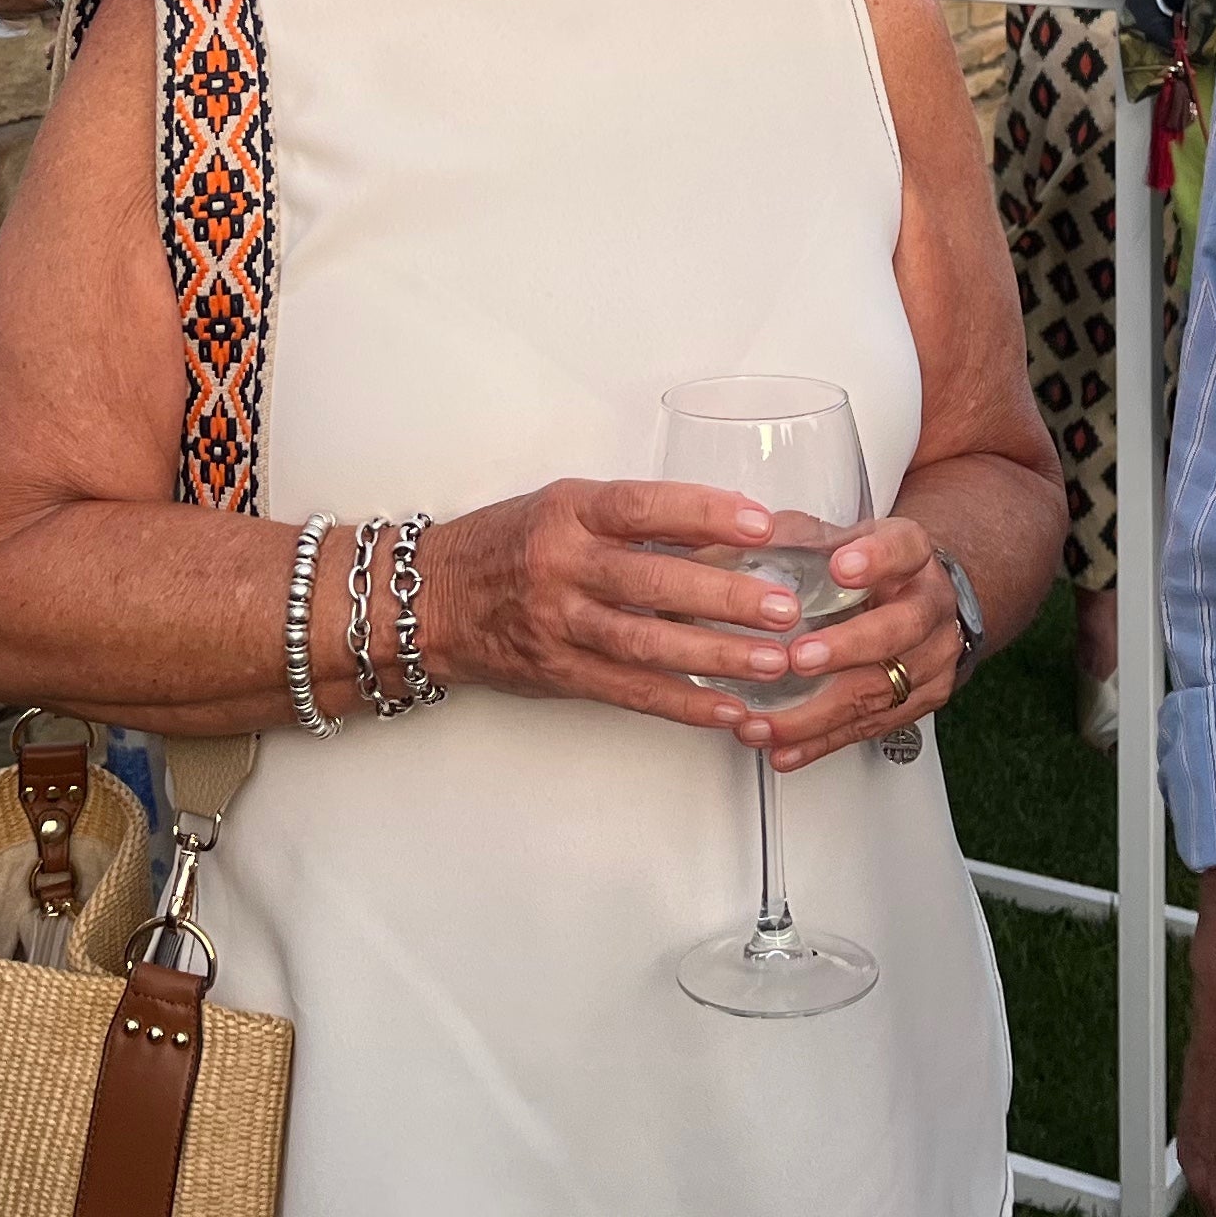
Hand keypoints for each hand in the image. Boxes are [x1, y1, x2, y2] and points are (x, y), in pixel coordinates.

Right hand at [419, 480, 855, 734]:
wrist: (429, 601)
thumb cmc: (508, 545)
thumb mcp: (563, 510)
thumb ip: (634, 522)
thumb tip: (727, 534)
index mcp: (568, 512)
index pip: (642, 507)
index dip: (703, 514)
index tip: (761, 523)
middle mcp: (561, 565)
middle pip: (651, 581)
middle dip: (725, 597)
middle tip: (786, 606)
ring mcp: (557, 624)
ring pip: (644, 643)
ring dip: (715, 656)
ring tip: (773, 661)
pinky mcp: (558, 672)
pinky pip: (628, 692)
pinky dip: (682, 704)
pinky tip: (728, 709)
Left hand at [749, 517, 966, 771]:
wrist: (917, 596)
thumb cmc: (866, 566)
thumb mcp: (833, 537)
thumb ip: (787, 539)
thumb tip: (718, 547)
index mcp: (910, 553)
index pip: (902, 549)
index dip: (875, 559)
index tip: (840, 567)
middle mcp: (929, 605)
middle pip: (899, 628)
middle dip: (845, 648)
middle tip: (798, 659)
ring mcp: (930, 658)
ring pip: (880, 689)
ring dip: (817, 712)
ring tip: (767, 722)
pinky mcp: (919, 701)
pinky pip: (869, 727)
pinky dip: (820, 741)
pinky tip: (784, 748)